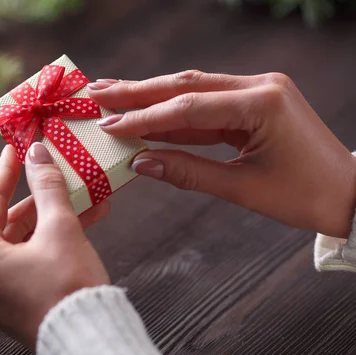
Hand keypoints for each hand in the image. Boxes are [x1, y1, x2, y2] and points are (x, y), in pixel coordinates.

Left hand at [0, 143, 109, 348]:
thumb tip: (37, 152)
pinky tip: (80, 232)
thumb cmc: (70, 286)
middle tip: (66, 180)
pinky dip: (51, 248)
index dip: (9, 170)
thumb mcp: (60, 228)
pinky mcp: (15, 310)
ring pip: (24, 247)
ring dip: (54, 225)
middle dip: (43, 202)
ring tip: (89, 206)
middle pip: (10, 226)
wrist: (91, 343)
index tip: (18, 147)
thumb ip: (46, 186)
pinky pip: (29, 267)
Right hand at [88, 71, 355, 237]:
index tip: (108, 125)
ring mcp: (257, 91)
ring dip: (152, 97)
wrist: (349, 193)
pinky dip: (174, 114)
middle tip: (97, 92)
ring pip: (192, 90)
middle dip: (138, 91)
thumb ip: (188, 172)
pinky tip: (145, 114)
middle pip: (185, 85)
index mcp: (262, 104)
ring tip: (112, 97)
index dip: (144, 117)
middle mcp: (259, 86)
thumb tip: (140, 164)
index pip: (188, 108)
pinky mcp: (253, 103)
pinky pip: (206, 106)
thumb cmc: (305, 195)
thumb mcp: (242, 188)